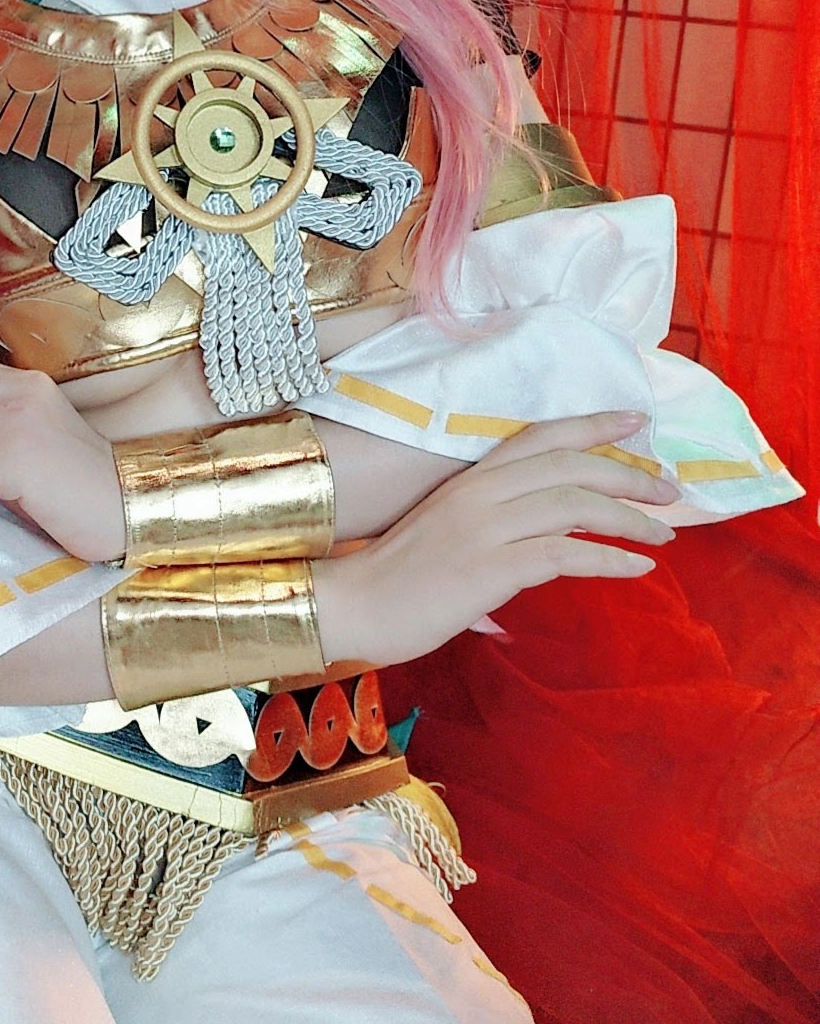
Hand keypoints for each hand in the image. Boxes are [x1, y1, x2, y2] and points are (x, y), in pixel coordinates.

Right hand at [321, 411, 679, 667]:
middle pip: (568, 465)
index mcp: (470, 480)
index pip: (540, 436)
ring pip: (573, 505)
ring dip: (628, 518)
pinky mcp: (488, 569)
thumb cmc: (396, 577)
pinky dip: (608, 559)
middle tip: (670, 489)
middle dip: (628, 473)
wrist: (352, 604)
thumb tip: (547, 553)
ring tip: (662, 535)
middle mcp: (479, 494)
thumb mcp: (449, 535)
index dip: (592, 424)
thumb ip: (497, 531)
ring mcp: (483, 529)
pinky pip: (564, 555)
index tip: (637, 418)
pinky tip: (635, 569)